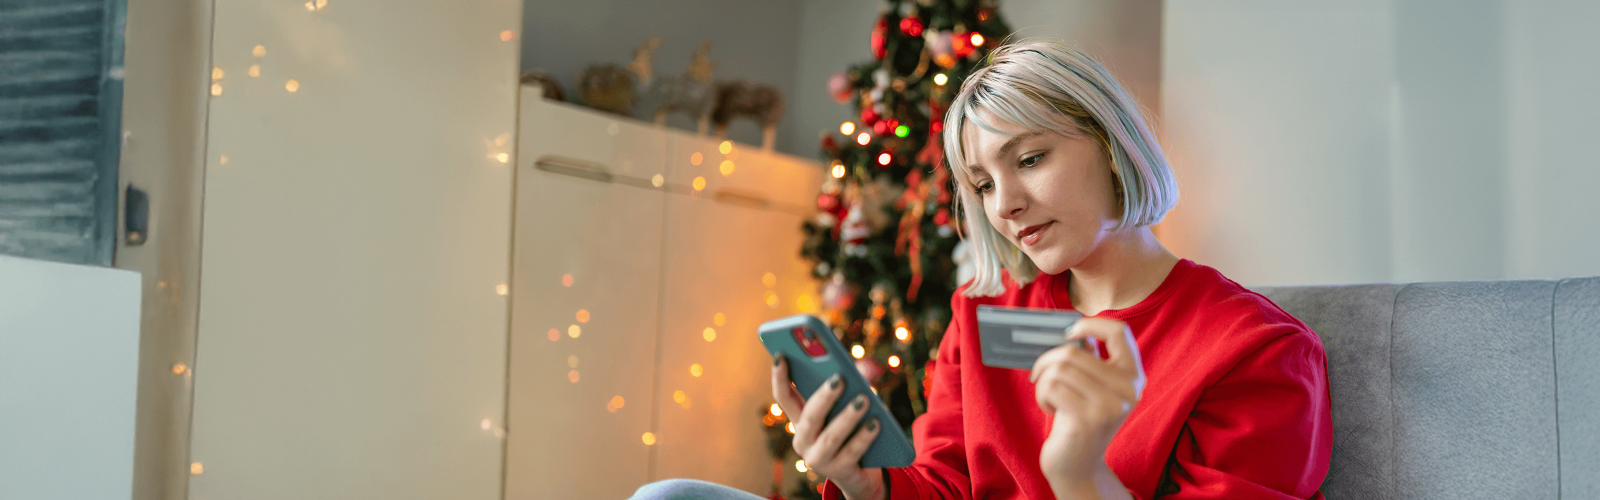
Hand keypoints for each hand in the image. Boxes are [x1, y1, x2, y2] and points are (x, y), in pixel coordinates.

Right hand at [772, 356, 885, 499]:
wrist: (859, 474)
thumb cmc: (850, 433)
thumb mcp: (845, 410)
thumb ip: (849, 389)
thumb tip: (860, 372)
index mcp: (801, 421)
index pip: (784, 398)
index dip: (780, 378)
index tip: (781, 356)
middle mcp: (803, 441)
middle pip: (809, 417)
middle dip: (823, 397)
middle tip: (839, 379)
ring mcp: (818, 459)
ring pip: (830, 437)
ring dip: (847, 417)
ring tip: (863, 399)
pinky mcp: (838, 472)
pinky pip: (851, 452)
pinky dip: (864, 437)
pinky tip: (876, 423)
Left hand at [1029, 318, 1145, 493]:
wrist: (1079, 465)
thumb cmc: (1079, 419)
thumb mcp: (1093, 387)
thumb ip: (1091, 360)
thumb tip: (1070, 328)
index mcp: (1134, 376)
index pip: (1120, 331)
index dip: (1091, 323)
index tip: (1069, 332)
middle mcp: (1128, 390)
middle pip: (1073, 352)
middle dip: (1047, 360)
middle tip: (1039, 374)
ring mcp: (1110, 405)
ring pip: (1059, 368)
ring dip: (1043, 382)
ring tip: (1049, 396)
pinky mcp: (1087, 419)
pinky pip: (1050, 386)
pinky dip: (1042, 395)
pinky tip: (1051, 409)